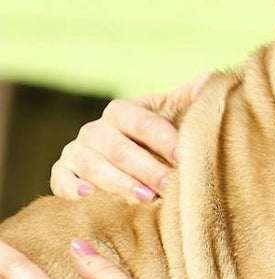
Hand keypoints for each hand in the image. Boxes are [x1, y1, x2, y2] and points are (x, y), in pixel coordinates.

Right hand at [50, 73, 210, 202]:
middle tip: (170, 186)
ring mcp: (76, 151)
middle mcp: (96, 129)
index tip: (186, 158)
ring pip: (93, 166)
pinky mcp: (61, 173)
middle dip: (147, 169)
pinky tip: (88, 196)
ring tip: (145, 198)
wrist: (122, 158)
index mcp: (122, 111)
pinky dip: (71, 188)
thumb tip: (211, 81)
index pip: (143, 123)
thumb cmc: (155, 138)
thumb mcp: (172, 113)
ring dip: (119, 183)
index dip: (165, 140)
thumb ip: (191, 98)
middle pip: (120, 149)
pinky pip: (60, 180)